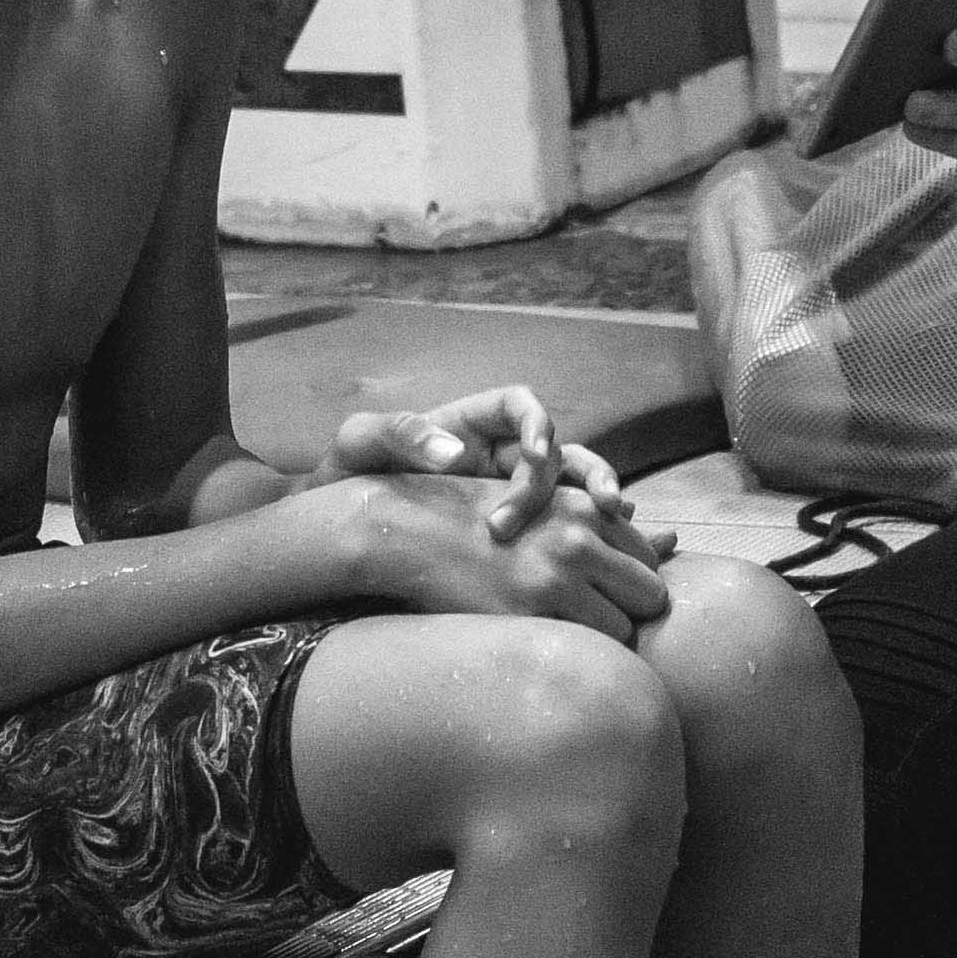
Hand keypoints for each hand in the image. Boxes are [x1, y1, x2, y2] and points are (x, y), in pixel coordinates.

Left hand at [316, 384, 656, 551]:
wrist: (342, 522)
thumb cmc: (350, 471)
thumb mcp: (360, 442)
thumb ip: (400, 433)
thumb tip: (454, 454)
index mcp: (472, 423)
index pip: (522, 406)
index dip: (540, 424)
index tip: (537, 453)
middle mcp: (501, 453)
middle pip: (562, 450)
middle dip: (582, 472)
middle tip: (589, 506)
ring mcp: (512, 492)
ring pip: (573, 488)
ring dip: (596, 498)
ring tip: (613, 517)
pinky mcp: (516, 532)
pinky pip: (560, 528)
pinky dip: (587, 535)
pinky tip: (605, 552)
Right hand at [338, 469, 674, 636]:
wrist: (409, 530)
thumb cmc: (482, 520)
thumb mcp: (549, 506)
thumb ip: (609, 525)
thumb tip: (674, 540)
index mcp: (587, 508)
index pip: (651, 564)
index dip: (630, 588)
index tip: (601, 596)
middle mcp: (579, 539)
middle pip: (652, 598)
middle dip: (631, 614)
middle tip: (592, 620)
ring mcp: (554, 579)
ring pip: (623, 632)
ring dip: (603, 639)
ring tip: (565, 632)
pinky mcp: (528, 614)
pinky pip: (581, 651)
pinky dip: (572, 656)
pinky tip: (544, 646)